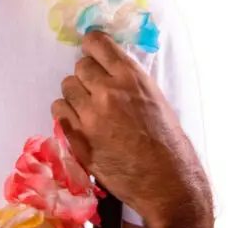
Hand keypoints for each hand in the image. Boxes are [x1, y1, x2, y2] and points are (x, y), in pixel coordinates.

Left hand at [50, 30, 208, 227]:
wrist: (167, 183)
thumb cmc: (168, 142)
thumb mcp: (154, 99)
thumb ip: (127, 81)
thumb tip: (105, 67)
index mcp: (131, 78)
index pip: (97, 43)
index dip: (92, 46)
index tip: (91, 51)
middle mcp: (108, 92)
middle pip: (80, 67)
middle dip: (87, 76)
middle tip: (97, 91)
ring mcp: (90, 116)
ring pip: (66, 88)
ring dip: (75, 96)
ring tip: (90, 110)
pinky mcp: (77, 138)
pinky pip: (59, 113)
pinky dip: (68, 116)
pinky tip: (82, 125)